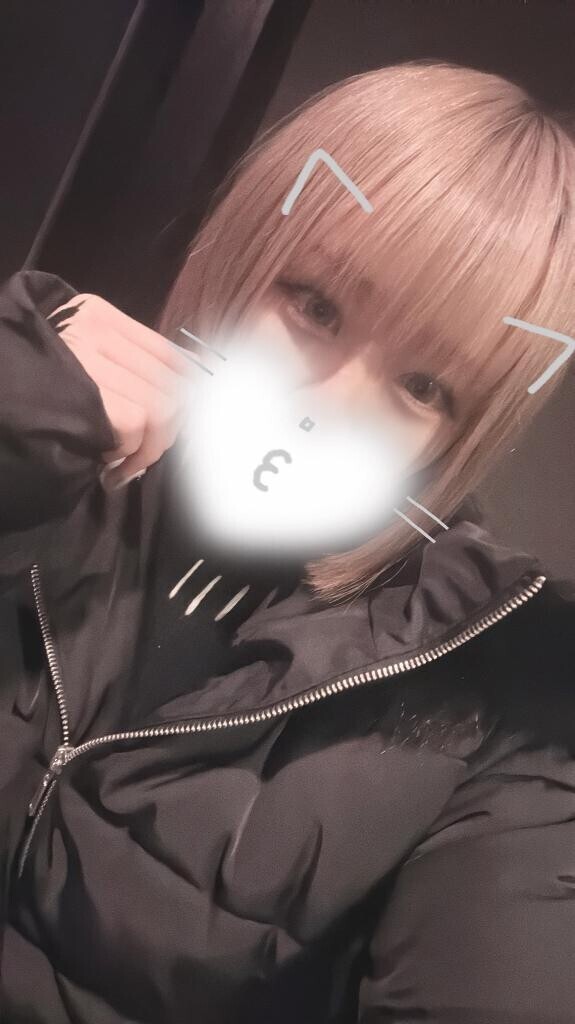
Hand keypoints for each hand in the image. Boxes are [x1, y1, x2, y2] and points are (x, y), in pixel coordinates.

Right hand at [48, 293, 192, 488]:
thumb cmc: (40, 387)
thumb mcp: (86, 360)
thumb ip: (132, 364)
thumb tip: (196, 376)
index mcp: (98, 315)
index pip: (169, 353)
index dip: (189, 390)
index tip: (183, 419)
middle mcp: (93, 330)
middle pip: (171, 385)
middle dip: (169, 431)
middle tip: (147, 453)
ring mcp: (86, 360)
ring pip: (159, 408)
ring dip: (149, 447)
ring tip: (127, 462)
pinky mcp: (82, 395)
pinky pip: (134, 425)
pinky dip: (127, 451)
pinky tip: (108, 459)